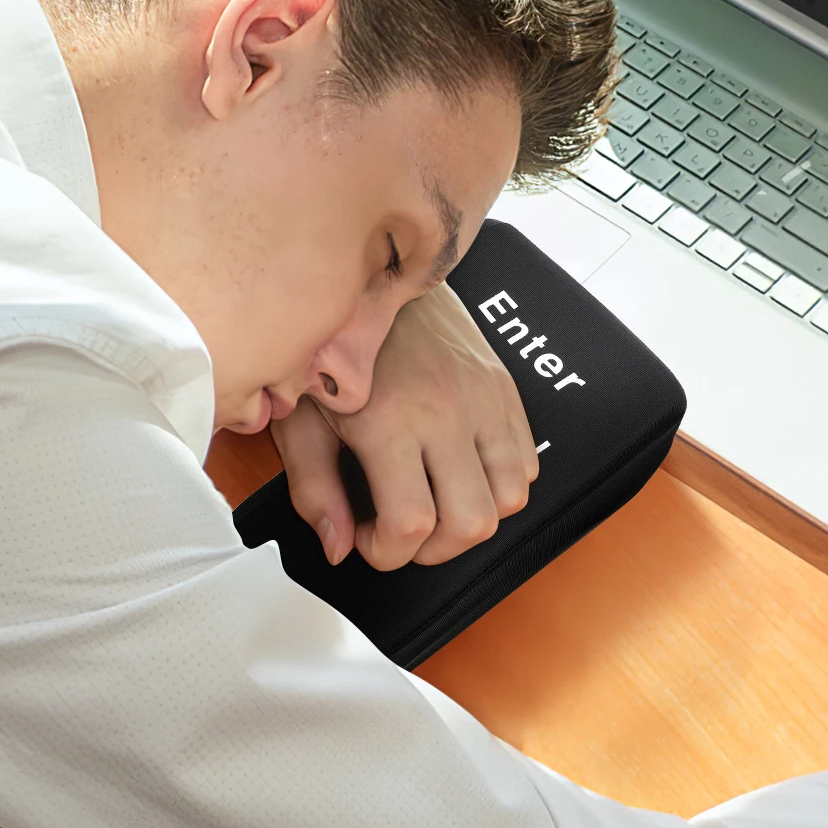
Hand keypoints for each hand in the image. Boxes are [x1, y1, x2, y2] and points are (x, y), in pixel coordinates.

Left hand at [271, 283, 538, 569]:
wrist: (375, 274)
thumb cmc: (333, 344)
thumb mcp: (301, 418)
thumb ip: (314, 489)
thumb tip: (337, 546)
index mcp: (388, 420)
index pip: (410, 524)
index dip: (386, 553)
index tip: (368, 540)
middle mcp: (444, 411)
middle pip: (471, 523)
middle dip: (434, 549)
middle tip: (402, 531)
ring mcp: (482, 399)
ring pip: (509, 499)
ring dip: (472, 519)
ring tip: (434, 505)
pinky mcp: (503, 388)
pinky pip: (526, 462)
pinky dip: (498, 484)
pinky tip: (458, 473)